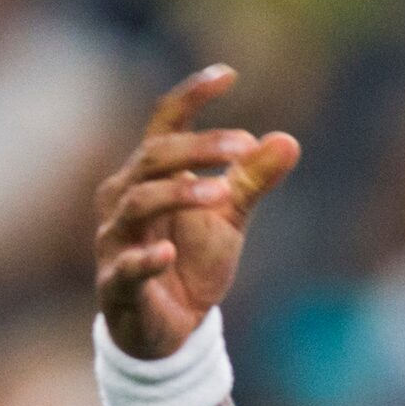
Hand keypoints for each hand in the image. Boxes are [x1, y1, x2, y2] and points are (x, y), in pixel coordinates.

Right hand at [94, 65, 300, 358]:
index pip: (165, 123)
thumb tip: (288, 140)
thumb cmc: (191, 262)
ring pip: (137, 204)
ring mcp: (116, 241)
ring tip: (221, 193)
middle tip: (244, 147)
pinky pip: (126, 267)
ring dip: (179, 195)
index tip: (229, 75)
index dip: (192, 96)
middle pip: (153, 158)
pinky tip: (168, 252)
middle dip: (197, 148)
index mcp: (148, 174)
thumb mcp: (229, 219)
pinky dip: (145, 259)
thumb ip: (251, 180)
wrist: (170, 330)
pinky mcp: (118, 285)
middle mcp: (123, 198)